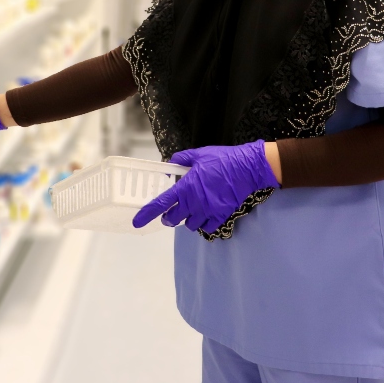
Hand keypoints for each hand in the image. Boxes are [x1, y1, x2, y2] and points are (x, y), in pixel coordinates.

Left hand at [132, 140, 279, 233]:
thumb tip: (170, 163)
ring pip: (190, 225)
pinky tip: (206, 215)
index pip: (162, 203)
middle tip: (171, 212)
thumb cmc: (222, 159)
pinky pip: (208, 228)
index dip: (147, 213)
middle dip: (169, 217)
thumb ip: (182, 159)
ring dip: (187, 219)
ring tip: (192, 211)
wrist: (246, 168)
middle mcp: (194, 202)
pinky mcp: (221, 215)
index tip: (137, 222)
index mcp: (186, 187)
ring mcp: (208, 211)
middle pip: (173, 219)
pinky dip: (204, 224)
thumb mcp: (199, 154)